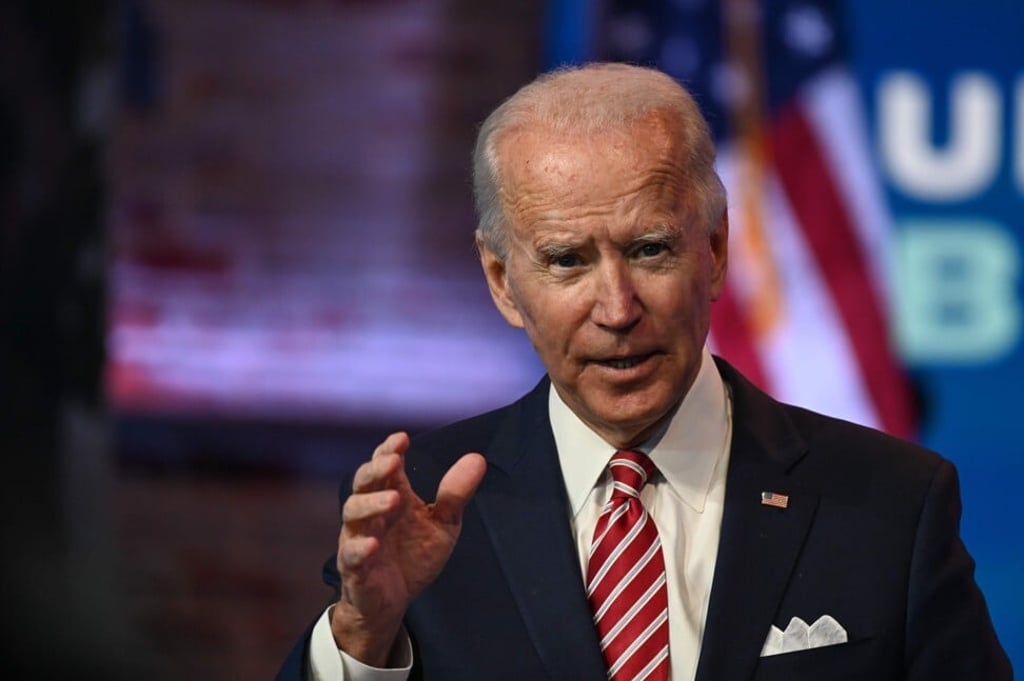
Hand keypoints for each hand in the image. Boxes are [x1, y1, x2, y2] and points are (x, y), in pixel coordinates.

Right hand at [330, 432, 486, 665]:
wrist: (392, 603)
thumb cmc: (413, 557)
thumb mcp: (442, 525)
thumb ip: (455, 495)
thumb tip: (477, 458)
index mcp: (392, 497)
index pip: (384, 466)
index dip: (388, 450)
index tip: (402, 438)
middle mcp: (371, 513)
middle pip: (363, 483)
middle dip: (376, 469)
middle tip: (394, 460)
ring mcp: (359, 538)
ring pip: (353, 513)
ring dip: (371, 503)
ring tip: (394, 498)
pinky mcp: (355, 569)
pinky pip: (351, 555)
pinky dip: (360, 547)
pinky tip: (373, 543)